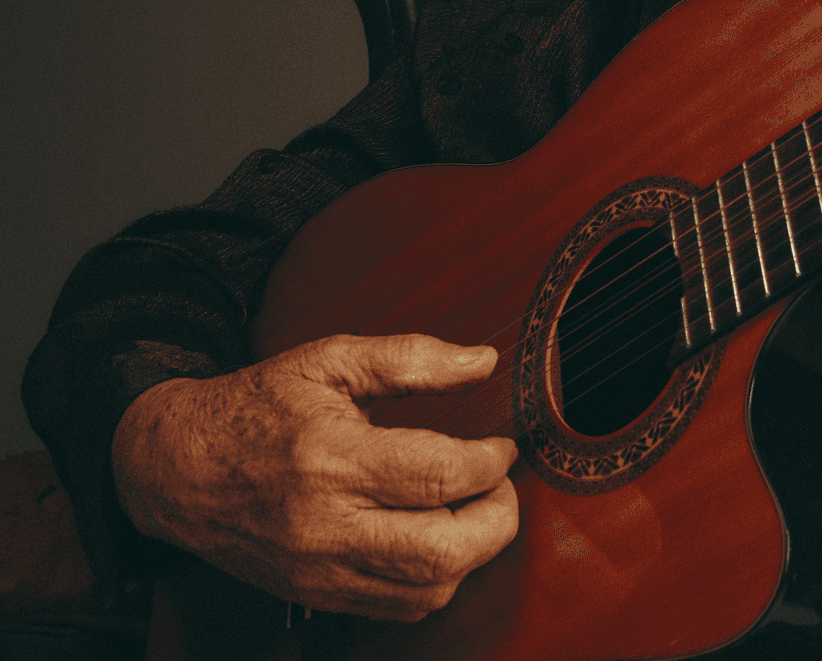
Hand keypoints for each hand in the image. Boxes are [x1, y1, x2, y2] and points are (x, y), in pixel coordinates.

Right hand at [113, 334, 518, 620]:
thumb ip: (411, 358)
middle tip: (499, 484)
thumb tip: (483, 361)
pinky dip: (436, 580)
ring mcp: (322, 569)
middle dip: (497, 517)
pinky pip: (401, 608)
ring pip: (428, 589)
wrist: (176, 468)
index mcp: (331, 458)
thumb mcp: (329, 360)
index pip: (438, 475)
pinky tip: (436, 538)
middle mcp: (327, 524)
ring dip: (472, 552)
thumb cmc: (255, 408)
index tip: (503, 445)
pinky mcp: (319, 595)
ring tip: (471, 508)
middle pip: (444, 550)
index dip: (491, 462)